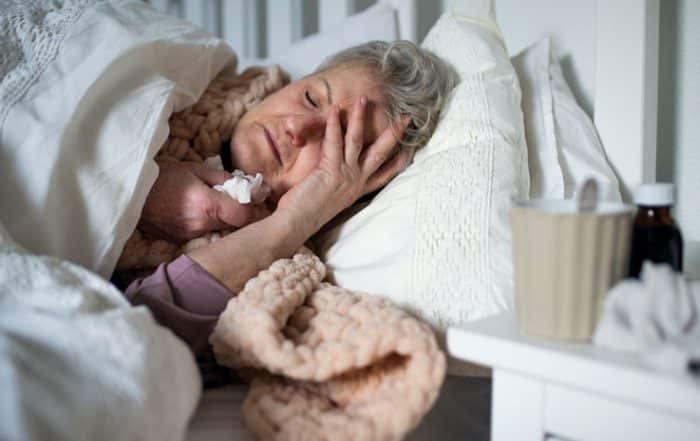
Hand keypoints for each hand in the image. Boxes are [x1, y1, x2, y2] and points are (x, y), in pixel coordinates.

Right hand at [139, 161, 270, 242]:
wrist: (127, 192)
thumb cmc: (161, 176)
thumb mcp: (194, 169)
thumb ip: (222, 178)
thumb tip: (245, 185)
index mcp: (207, 206)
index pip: (245, 216)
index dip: (253, 207)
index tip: (252, 198)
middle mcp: (201, 225)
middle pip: (235, 226)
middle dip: (239, 213)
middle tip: (236, 199)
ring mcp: (189, 236)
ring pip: (220, 231)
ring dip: (223, 220)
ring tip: (215, 204)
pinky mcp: (179, 241)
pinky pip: (203, 234)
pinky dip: (207, 225)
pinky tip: (199, 213)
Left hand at [276, 96, 411, 236]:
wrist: (295, 226)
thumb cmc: (306, 215)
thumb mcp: (328, 198)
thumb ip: (336, 185)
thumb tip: (333, 175)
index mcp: (357, 191)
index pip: (385, 175)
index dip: (398, 161)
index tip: (409, 149)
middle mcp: (356, 183)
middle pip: (381, 154)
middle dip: (395, 135)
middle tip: (407, 118)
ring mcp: (346, 176)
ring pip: (358, 141)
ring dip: (361, 118)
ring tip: (363, 99)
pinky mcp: (331, 171)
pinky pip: (335, 142)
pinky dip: (335, 125)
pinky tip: (336, 109)